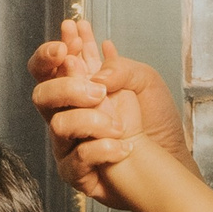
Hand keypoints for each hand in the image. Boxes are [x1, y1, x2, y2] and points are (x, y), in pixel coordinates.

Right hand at [29, 19, 190, 206]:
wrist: (171, 157)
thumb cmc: (154, 118)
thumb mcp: (145, 80)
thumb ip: (119, 68)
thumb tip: (94, 73)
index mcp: (77, 87)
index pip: (50, 66)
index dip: (50, 53)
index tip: (68, 40)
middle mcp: (66, 113)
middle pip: (41, 95)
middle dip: (66, 87)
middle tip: (98, 92)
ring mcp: (68, 143)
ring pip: (58, 126)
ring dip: (91, 120)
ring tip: (120, 126)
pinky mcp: (75, 171)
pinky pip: (76, 159)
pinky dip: (103, 149)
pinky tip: (124, 146)